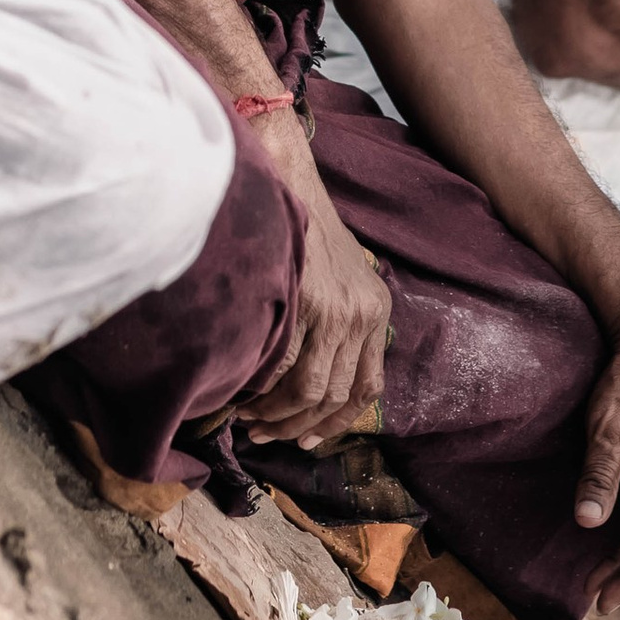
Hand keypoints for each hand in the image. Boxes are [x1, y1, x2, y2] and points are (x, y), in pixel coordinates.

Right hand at [232, 131, 393, 447]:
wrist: (286, 179)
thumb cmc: (302, 227)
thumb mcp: (340, 274)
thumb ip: (338, 318)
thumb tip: (310, 373)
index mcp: (376, 310)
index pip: (368, 387)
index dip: (338, 422)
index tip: (309, 440)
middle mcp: (364, 314)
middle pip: (338, 395)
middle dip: (300, 426)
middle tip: (268, 436)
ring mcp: (338, 309)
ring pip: (313, 389)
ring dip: (279, 416)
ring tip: (250, 422)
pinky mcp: (309, 301)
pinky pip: (288, 365)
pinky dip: (264, 390)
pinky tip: (243, 395)